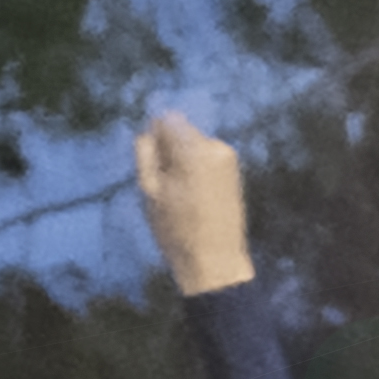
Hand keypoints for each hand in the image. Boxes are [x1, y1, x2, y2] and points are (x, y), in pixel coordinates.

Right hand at [133, 115, 253, 296]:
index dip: (155, 134)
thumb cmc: (176, 230)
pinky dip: (196, 169)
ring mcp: (227, 157)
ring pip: (194, 145)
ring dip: (182, 160)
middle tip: (163, 184)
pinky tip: (194, 197)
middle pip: (183, 131)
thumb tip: (147, 132)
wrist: (215, 258)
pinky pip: (206, 157)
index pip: (169, 119)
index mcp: (192, 151)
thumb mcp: (149, 193)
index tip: (150, 159)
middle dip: (169, 149)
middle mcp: (214, 147)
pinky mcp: (233, 170)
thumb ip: (146, 156)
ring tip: (178, 195)